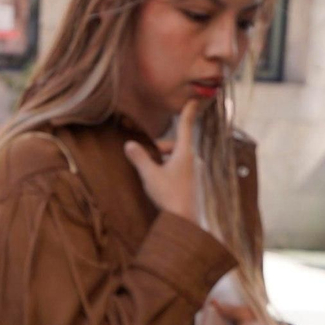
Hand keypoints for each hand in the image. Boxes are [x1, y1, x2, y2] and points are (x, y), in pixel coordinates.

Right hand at [125, 98, 199, 222]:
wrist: (186, 223)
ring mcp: (195, 174)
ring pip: (174, 159)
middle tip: (147, 163)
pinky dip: (167, 173)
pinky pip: (178, 171)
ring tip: (153, 178)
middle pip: (173, 146)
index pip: (185, 127)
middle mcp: (194, 161)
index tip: (194, 101)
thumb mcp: (149, 175)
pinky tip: (161, 187)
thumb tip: (129, 144)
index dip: (188, 113)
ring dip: (161, 163)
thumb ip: (139, 157)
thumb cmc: (169, 197)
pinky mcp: (194, 185)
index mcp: (185, 154)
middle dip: (158, 150)